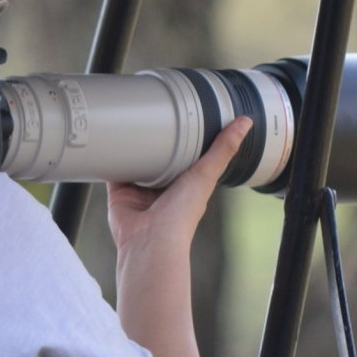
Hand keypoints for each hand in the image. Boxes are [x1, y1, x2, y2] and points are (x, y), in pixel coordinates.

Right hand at [106, 117, 250, 256]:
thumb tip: (245, 124)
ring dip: (134, 148)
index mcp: (187, 185)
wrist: (150, 239)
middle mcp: (163, 188)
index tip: (187, 116)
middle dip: (157, 141)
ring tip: (131, 125)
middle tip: (155, 117)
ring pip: (136, 162)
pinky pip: (114, 171)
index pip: (188, 156)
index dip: (188, 138)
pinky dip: (112, 159)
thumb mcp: (206, 175)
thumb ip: (223, 149)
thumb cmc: (180, 217)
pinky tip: (111, 144)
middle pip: (160, 158)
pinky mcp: (119, 192)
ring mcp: (140, 190)